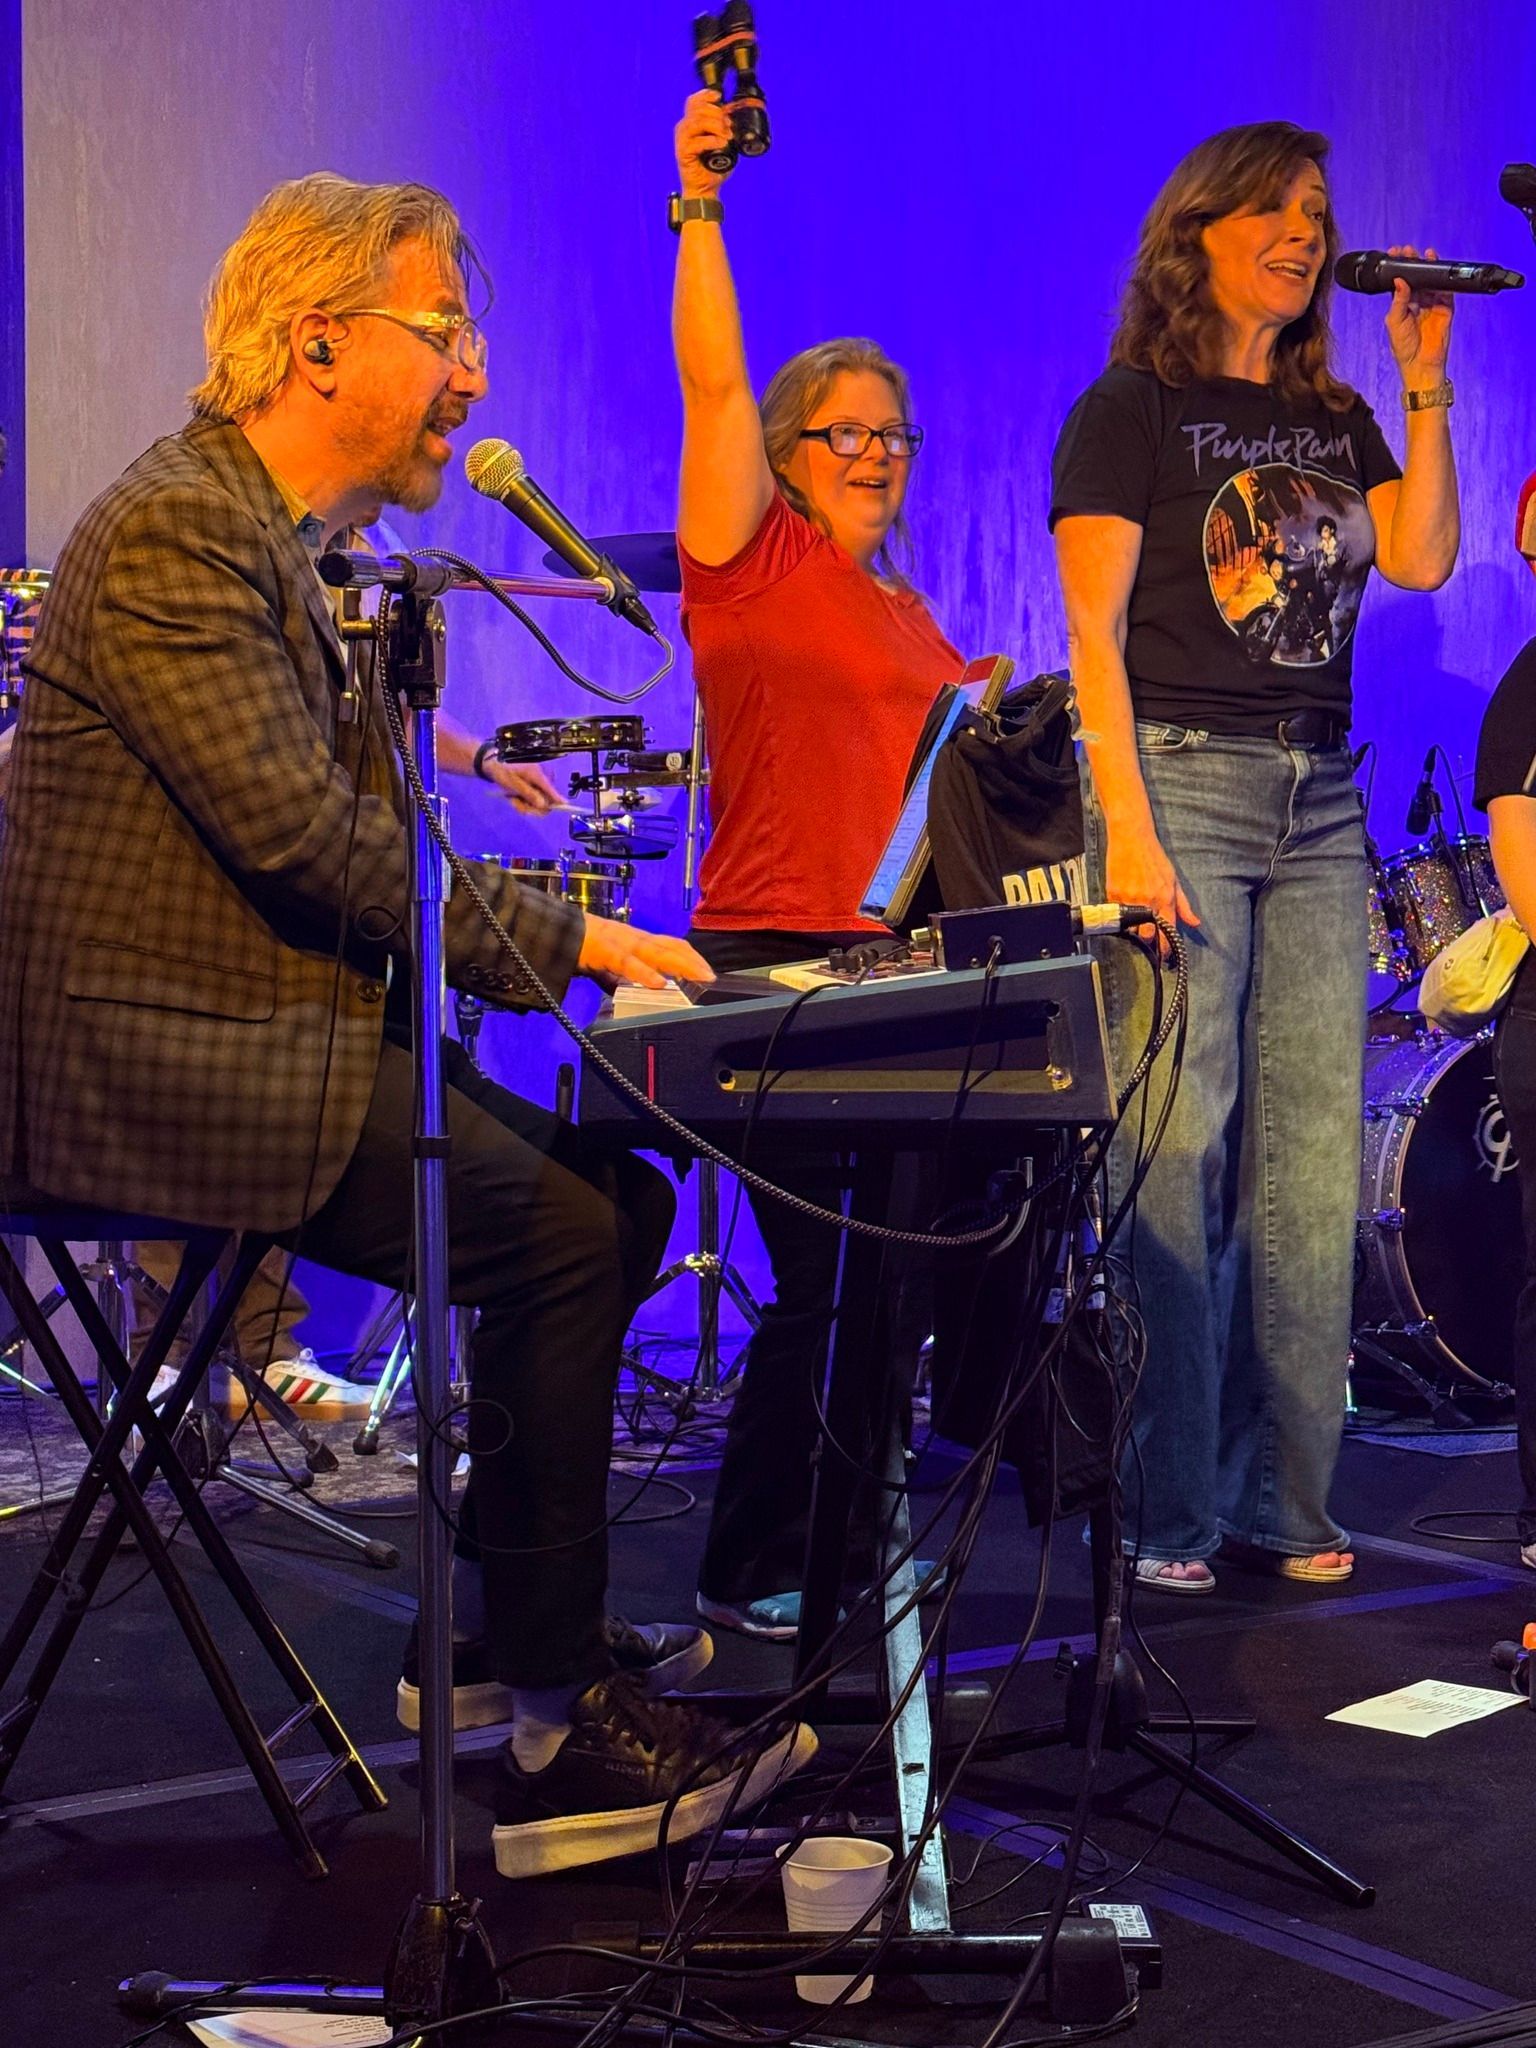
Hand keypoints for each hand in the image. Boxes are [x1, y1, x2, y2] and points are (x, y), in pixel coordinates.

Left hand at [484, 758, 564, 815]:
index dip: (558, 799)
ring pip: (539, 802)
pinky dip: (524, 801)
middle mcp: (541, 778)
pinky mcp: (534, 785)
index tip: (567, 805)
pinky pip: (534, 799)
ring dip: (525, 804)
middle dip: (531, 807)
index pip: (551, 789)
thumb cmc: (501, 770)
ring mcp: (537, 782)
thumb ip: (528, 794)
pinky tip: (515, 797)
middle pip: (545, 800)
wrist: (493, 763)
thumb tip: (544, 805)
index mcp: (537, 774)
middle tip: (516, 804)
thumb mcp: (512, 783)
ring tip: (512, 799)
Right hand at [578, 913, 714, 991]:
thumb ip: (616, 980)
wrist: (552, 932)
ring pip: (655, 951)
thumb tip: (624, 996)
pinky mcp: (604, 950)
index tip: (706, 971)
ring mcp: (619, 942)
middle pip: (669, 947)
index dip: (689, 956)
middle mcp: (632, 938)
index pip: (669, 945)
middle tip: (710, 977)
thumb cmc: (579, 947)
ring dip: (679, 964)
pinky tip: (658, 982)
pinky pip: (627, 962)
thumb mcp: (604, 966)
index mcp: (634, 941)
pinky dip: (644, 972)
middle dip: (692, 961)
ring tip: (697, 976)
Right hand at [676, 88, 734, 199]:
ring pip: (697, 121)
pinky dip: (712, 141)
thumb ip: (723, 128)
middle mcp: (684, 128)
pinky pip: (697, 141)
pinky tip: (721, 144)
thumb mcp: (721, 142)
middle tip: (728, 126)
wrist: (705, 189)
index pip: (694, 101)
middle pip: (698, 108)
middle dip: (717, 114)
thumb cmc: (712, 167)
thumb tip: (732, 117)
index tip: (719, 97)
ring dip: (715, 126)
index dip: (706, 95)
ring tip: (726, 137)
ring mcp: (682, 140)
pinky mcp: (682, 152)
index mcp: (692, 123)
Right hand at [1102, 819, 1199, 957]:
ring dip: (1133, 928)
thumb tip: (1195, 922)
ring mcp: (1128, 898)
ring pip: (1129, 928)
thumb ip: (1183, 905)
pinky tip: (1125, 906)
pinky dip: (1121, 914)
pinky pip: (1116, 914)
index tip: (1165, 953)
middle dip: (1148, 939)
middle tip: (1149, 937)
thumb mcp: (1174, 880)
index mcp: (1164, 898)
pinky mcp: (1112, 894)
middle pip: (1146, 935)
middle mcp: (1147, 901)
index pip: (1167, 931)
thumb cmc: (1154, 857)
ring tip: (1136, 920)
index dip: (1166, 947)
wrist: (1131, 838)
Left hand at [1383, 244, 1453, 386]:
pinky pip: (1446, 291)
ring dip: (1428, 268)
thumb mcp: (1394, 321)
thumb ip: (1398, 300)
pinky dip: (1443, 280)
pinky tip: (1438, 270)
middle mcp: (1417, 302)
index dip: (1398, 268)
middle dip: (1413, 263)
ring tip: (1425, 254)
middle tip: (1409, 250)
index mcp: (1402, 305)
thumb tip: (1399, 280)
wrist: (1420, 364)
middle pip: (1417, 278)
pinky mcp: (1445, 308)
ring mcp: (1432, 304)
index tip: (1395, 254)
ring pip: (1431, 281)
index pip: (1400, 282)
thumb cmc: (1403, 347)